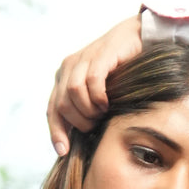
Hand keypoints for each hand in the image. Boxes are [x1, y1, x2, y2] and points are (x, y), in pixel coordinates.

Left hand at [47, 14, 142, 155]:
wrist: (136, 37)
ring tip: (103, 114)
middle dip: (79, 122)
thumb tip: (79, 139)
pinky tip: (107, 103)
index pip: (52, 109)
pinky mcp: (99, 55)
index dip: (56, 132)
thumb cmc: (120, 69)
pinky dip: (98, 97)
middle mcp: (68, 67)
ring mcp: (82, 59)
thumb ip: (85, 106)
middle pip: (62, 105)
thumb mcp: (97, 90)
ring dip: (88, 110)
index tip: (63, 151)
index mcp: (63, 77)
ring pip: (73, 94)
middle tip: (96, 127)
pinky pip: (91, 82)